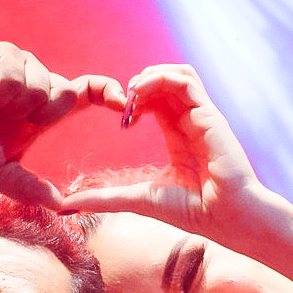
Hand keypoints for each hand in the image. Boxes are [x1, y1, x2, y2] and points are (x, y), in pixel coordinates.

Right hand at [0, 43, 123, 207]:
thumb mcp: (2, 174)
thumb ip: (32, 190)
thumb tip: (63, 207)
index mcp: (45, 108)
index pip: (87, 92)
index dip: (108, 93)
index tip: (125, 104)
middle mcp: (39, 82)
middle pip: (66, 94)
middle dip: (42, 115)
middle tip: (13, 120)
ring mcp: (22, 63)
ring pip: (40, 85)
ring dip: (13, 105)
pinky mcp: (2, 52)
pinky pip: (15, 74)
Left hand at [60, 64, 265, 241]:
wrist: (226, 218)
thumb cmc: (192, 212)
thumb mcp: (137, 199)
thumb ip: (105, 197)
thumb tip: (67, 205)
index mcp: (178, 136)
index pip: (156, 101)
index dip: (134, 102)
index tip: (122, 124)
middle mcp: (191, 121)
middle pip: (165, 83)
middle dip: (138, 87)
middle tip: (120, 104)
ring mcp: (202, 116)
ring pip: (177, 75)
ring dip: (149, 76)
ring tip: (131, 94)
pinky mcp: (210, 114)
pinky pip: (186, 81)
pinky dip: (161, 79)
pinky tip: (141, 95)